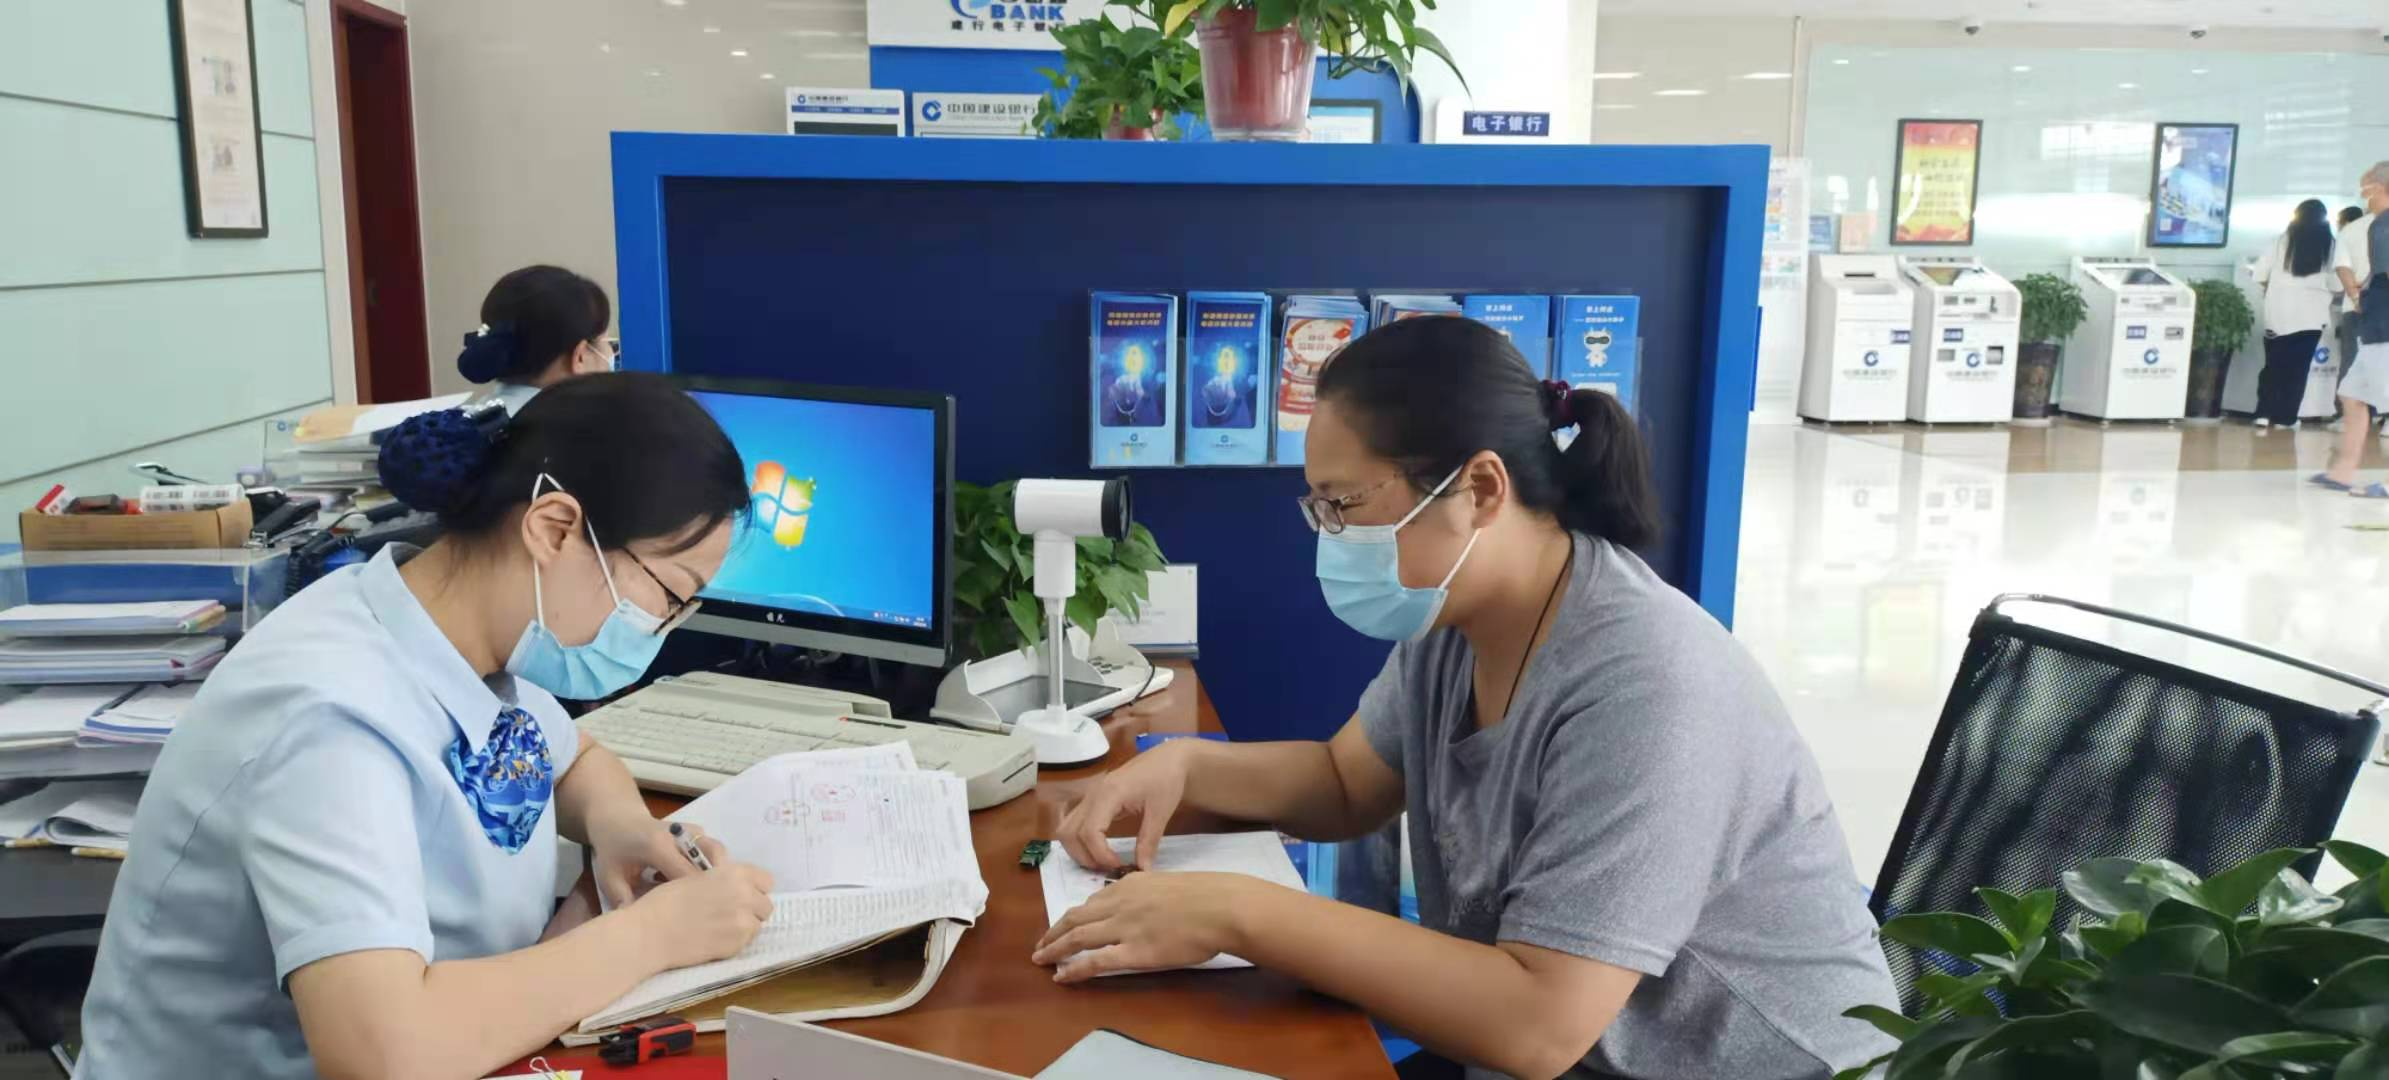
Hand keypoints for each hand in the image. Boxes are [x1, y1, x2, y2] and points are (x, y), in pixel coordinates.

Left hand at [588, 808, 722, 909]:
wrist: (619, 818)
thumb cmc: (613, 848)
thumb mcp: (610, 877)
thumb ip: (623, 901)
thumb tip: (637, 929)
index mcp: (658, 846)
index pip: (687, 876)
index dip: (692, 899)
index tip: (691, 920)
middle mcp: (681, 836)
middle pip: (709, 866)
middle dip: (708, 891)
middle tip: (701, 913)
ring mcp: (692, 831)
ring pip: (717, 857)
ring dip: (713, 878)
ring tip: (698, 896)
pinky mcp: (698, 832)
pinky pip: (713, 853)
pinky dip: (711, 869)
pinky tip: (694, 884)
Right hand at [626, 861, 775, 970]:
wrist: (651, 933)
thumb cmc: (666, 901)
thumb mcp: (698, 877)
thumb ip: (723, 879)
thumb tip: (737, 885)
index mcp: (735, 874)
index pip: (766, 881)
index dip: (754, 888)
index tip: (742, 893)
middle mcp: (746, 896)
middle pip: (765, 905)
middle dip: (751, 909)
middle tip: (730, 913)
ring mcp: (744, 923)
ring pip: (757, 925)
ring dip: (744, 926)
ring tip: (720, 928)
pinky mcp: (737, 946)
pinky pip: (746, 942)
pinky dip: (734, 941)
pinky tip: (714, 939)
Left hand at [1031, 871, 1254, 981]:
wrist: (1220, 906)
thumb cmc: (1206, 895)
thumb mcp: (1169, 884)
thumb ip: (1149, 893)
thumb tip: (1145, 903)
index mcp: (1129, 885)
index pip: (1092, 902)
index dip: (1073, 916)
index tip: (1065, 925)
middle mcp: (1119, 904)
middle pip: (1075, 918)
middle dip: (1053, 932)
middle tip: (1041, 944)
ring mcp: (1124, 928)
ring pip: (1077, 938)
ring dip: (1054, 949)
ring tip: (1041, 959)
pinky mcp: (1133, 952)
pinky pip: (1094, 961)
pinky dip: (1073, 969)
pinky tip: (1061, 976)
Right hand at [1055, 741, 1192, 871]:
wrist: (1168, 758)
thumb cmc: (1166, 779)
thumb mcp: (1161, 812)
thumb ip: (1148, 841)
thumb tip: (1142, 870)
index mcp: (1109, 794)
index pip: (1090, 831)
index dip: (1100, 855)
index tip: (1120, 867)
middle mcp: (1092, 794)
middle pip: (1069, 833)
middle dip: (1084, 856)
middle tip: (1108, 869)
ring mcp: (1090, 796)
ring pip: (1066, 829)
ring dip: (1078, 850)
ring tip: (1102, 862)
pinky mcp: (1092, 800)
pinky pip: (1074, 823)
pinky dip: (1080, 840)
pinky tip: (1100, 850)